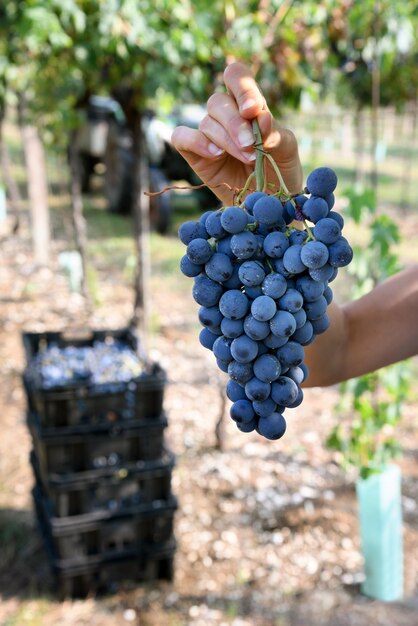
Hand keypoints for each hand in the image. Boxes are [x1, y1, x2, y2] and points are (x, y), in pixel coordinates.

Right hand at [171, 62, 303, 205]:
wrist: (268, 200)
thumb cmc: (279, 170)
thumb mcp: (287, 150)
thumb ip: (276, 132)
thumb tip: (260, 117)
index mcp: (248, 104)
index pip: (236, 76)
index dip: (241, 88)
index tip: (252, 110)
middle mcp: (225, 115)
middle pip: (218, 102)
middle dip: (235, 125)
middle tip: (251, 147)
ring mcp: (208, 134)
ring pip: (206, 122)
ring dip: (226, 140)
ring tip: (246, 159)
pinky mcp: (194, 153)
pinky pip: (181, 137)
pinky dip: (197, 142)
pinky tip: (215, 155)